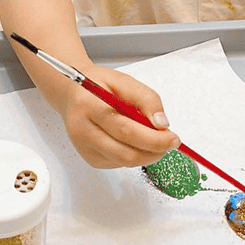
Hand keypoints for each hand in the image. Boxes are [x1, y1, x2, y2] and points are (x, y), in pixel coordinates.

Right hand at [59, 63, 180, 167]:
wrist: (71, 93)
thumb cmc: (98, 85)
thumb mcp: (123, 81)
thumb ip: (145, 99)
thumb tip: (162, 124)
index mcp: (89, 106)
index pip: (126, 130)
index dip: (153, 139)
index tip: (173, 138)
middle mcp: (82, 131)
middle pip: (126, 153)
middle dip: (154, 151)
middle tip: (171, 142)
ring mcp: (84, 148)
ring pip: (125, 161)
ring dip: (146, 153)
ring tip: (153, 138)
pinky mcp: (89, 158)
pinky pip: (119, 163)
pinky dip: (134, 154)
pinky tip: (133, 140)